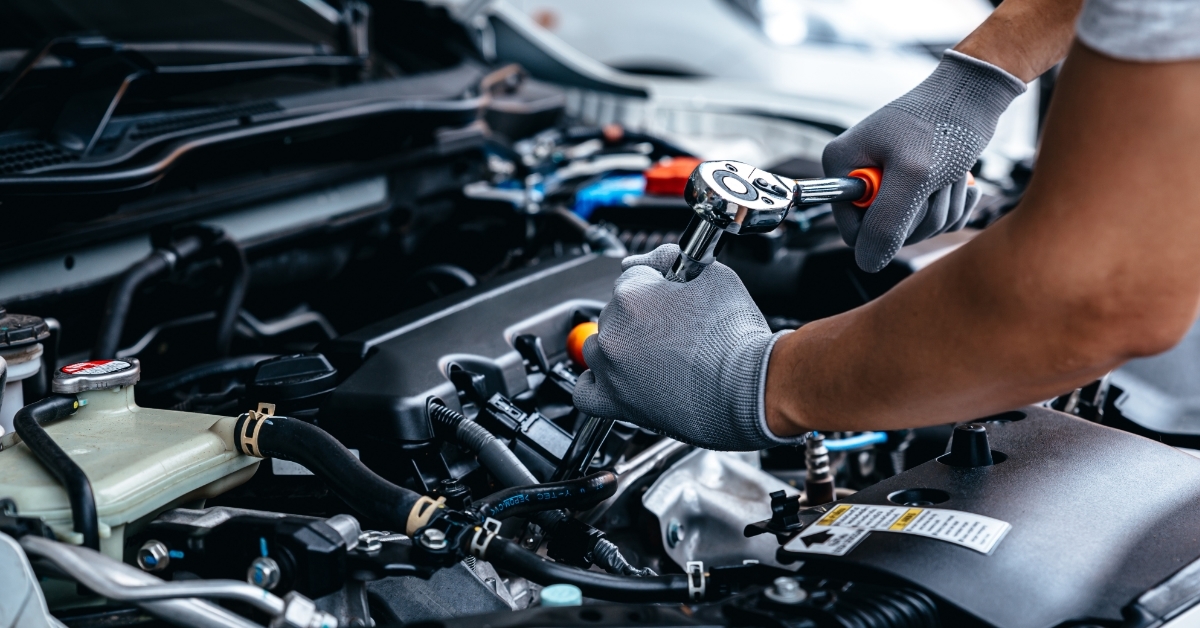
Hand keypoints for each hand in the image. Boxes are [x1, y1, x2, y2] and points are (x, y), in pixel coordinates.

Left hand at [572, 244, 799, 450]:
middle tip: (675, 329)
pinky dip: (597, 382)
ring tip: (656, 355)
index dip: (657, 282)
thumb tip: (658, 257)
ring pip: (599, 346)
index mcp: (632, 295)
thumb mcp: (715, 276)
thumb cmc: (737, 337)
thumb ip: (675, 257)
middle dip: (642, 315)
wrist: (750, 389)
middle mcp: (613, 331)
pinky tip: (618, 377)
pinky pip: (585, 391)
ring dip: (621, 346)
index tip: (672, 293)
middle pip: (615, 311)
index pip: (633, 274)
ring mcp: (610, 369)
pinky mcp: (615, 402)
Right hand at [823, 50, 1025, 272]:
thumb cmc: (943, 122)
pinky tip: (959, 181)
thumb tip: (867, 263)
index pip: (852, 231)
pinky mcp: (913, 186)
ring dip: (942, 208)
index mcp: (843, 166)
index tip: (910, 199)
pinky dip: (953, 206)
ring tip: (950, 174)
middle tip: (936, 181)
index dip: (885, 228)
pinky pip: (932, 220)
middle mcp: (858, 174)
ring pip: (914, 228)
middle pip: (885, 233)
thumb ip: (886, 223)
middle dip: (921, 214)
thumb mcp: (914, 175)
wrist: (975, 93)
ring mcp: (886, 181)